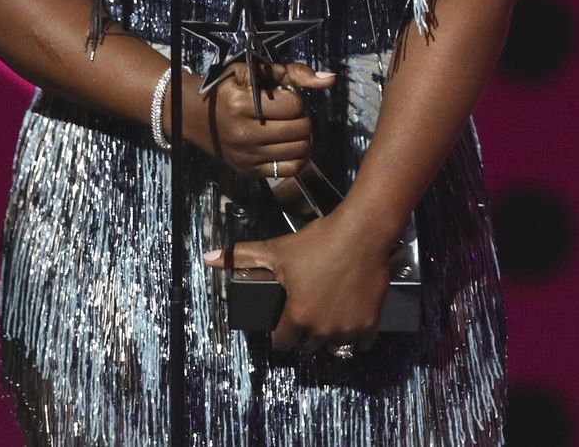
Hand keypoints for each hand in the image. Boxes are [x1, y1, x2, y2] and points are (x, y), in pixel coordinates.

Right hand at [184, 61, 335, 176]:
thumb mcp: (253, 73)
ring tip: (291, 127)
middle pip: (300, 129)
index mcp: (242, 105)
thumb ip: (293, 73)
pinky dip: (297, 157)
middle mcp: (244, 134)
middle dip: (301, 118)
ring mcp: (246, 156)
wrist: (194, 117)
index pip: (293, 104)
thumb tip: (330, 79)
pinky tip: (290, 145)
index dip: (294, 98)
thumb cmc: (227, 89)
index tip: (283, 96)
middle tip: (290, 113)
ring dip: (302, 137)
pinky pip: (289, 170)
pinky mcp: (249, 171)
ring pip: (299, 150)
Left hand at [204, 208, 390, 353]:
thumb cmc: (317, 242)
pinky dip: (356, 335)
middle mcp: (322, 330)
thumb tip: (208, 257)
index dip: (280, 333)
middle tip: (305, 311)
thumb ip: (242, 257)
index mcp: (297, 316)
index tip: (283, 323)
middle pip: (308, 346)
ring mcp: (348, 329)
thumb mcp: (277, 249)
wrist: (361, 232)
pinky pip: (361, 343)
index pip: (282, 343)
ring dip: (329, 335)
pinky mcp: (370, 323)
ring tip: (327, 314)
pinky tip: (350, 317)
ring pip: (335, 345)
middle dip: (304, 333)